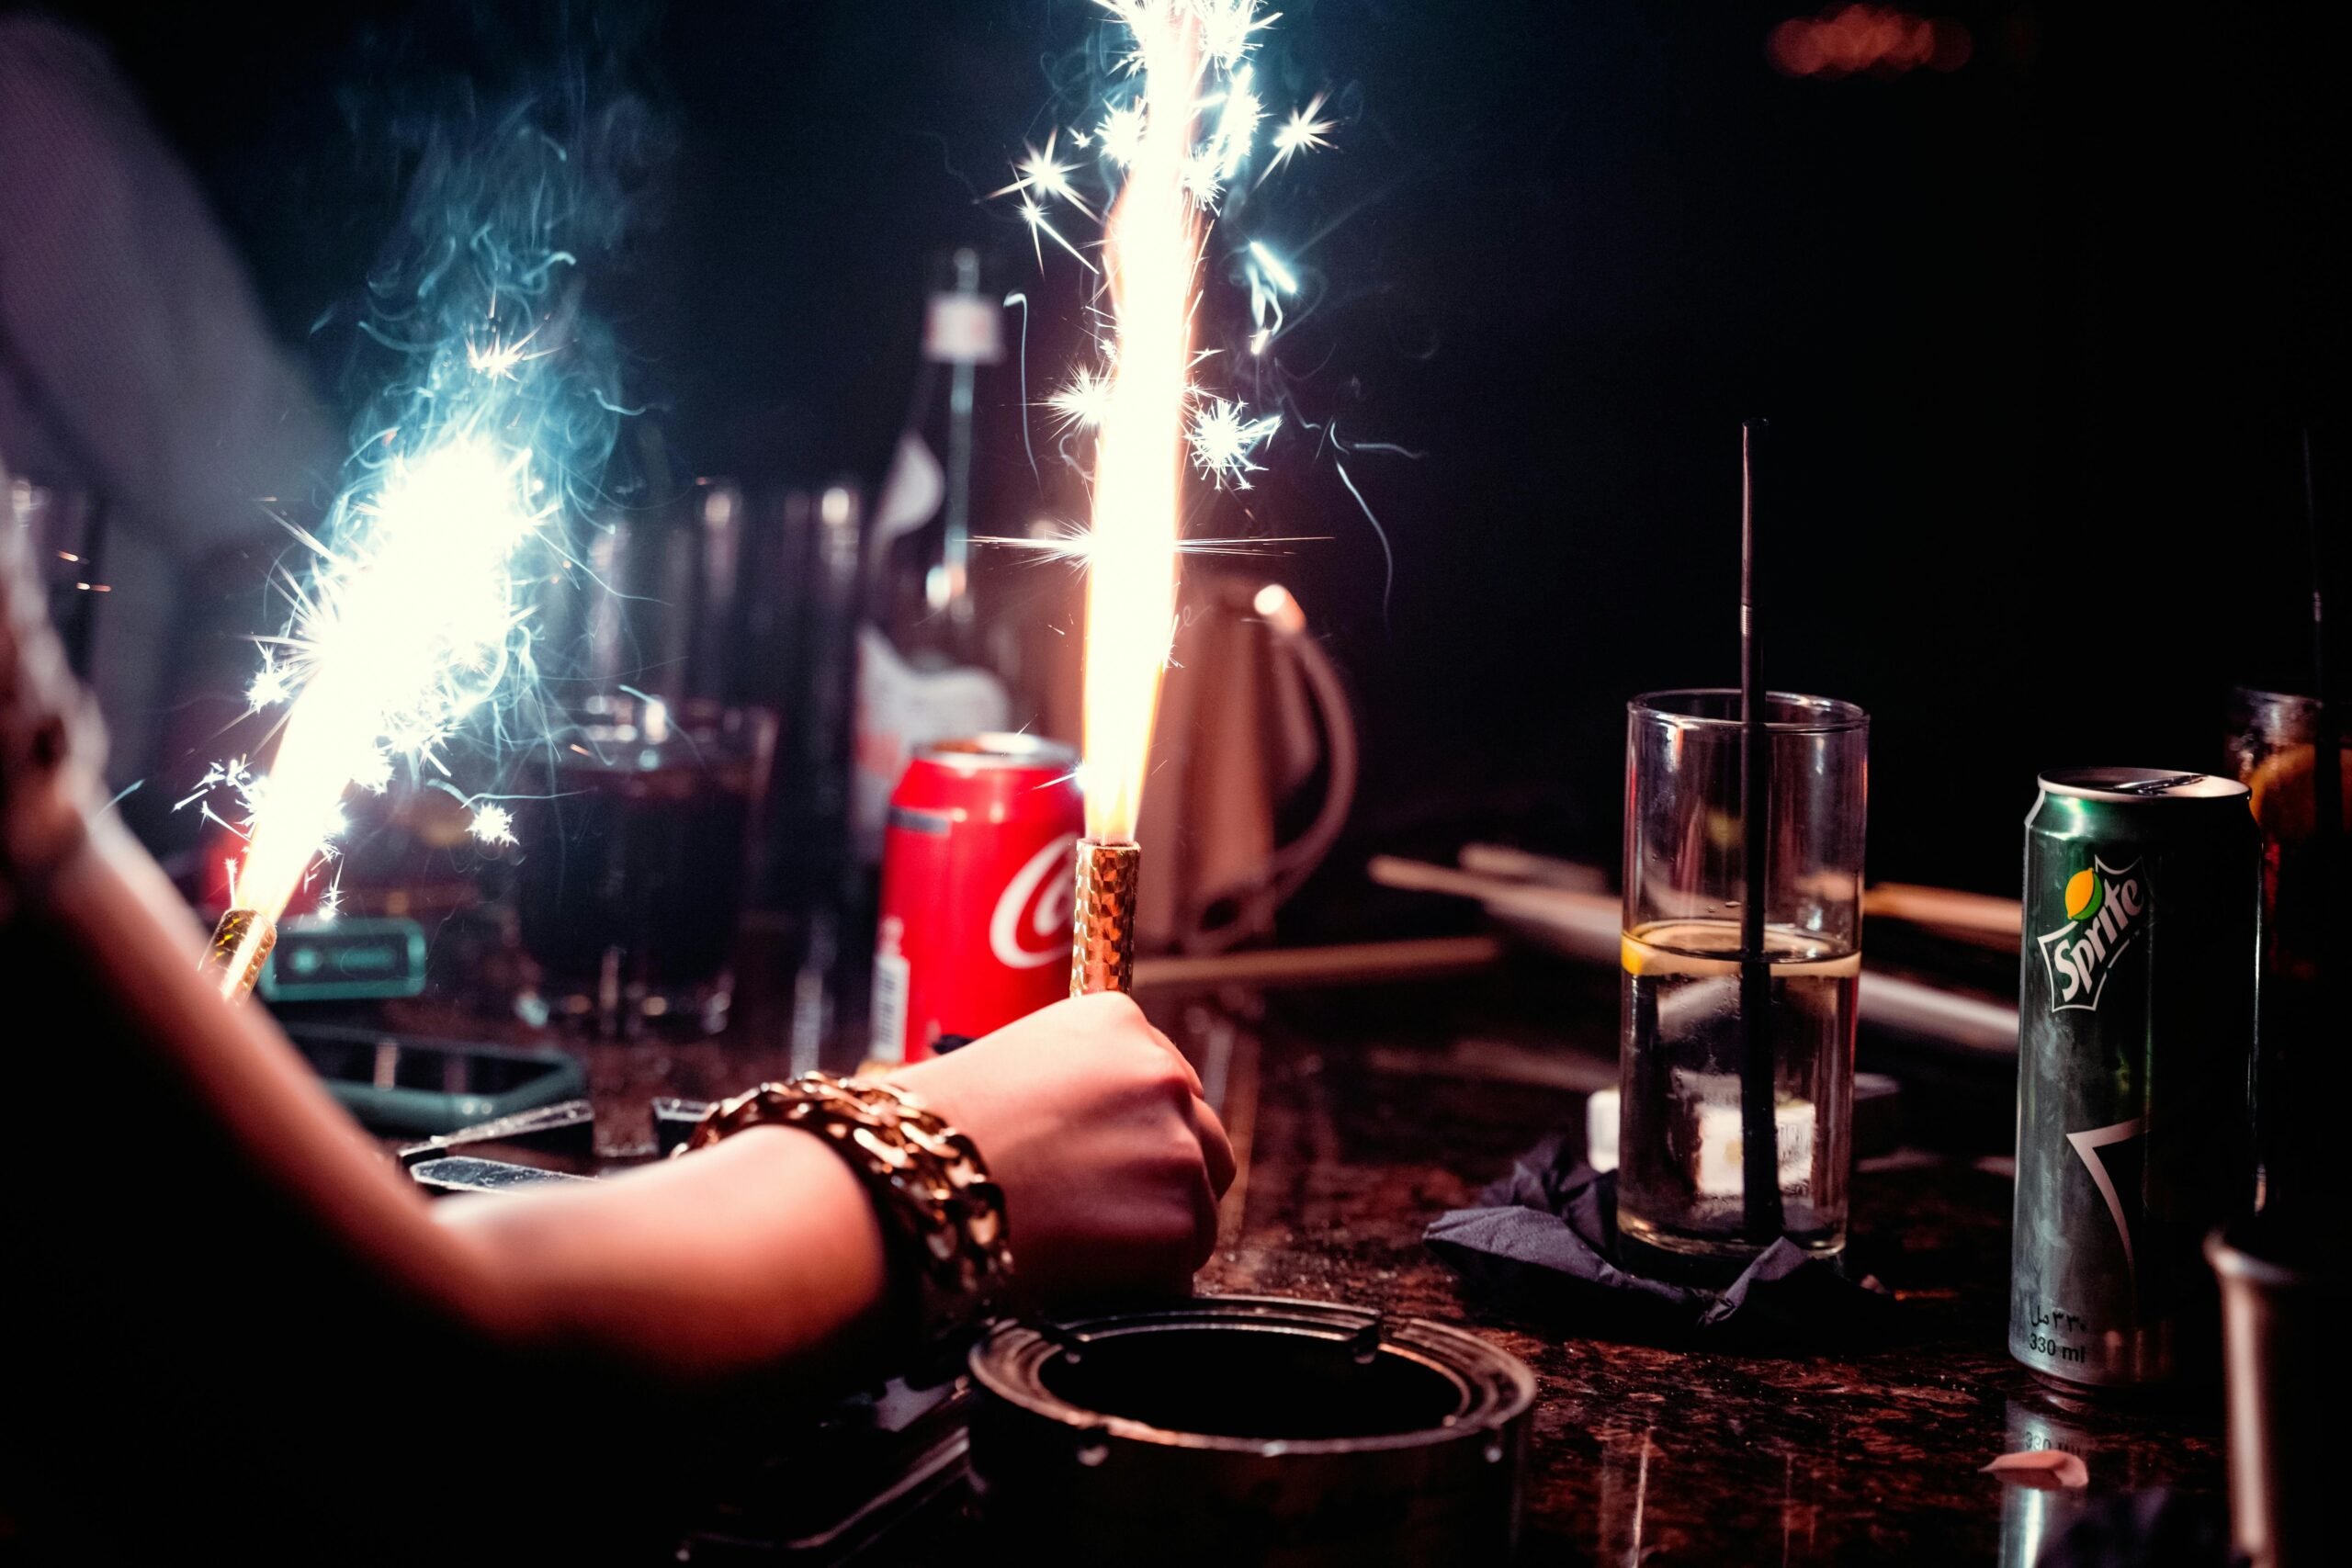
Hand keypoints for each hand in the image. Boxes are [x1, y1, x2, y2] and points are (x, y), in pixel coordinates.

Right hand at [887, 993, 1235, 1302]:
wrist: (909, 1193)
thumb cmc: (929, 1135)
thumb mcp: (1010, 1062)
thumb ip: (1078, 1080)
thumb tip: (1107, 1125)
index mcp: (1118, 1022)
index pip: (1172, 1085)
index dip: (1136, 1132)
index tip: (1101, 1160)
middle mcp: (1161, 1075)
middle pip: (1202, 1144)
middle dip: (1160, 1183)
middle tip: (1094, 1213)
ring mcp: (1175, 1149)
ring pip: (1197, 1210)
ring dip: (1150, 1237)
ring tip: (1072, 1243)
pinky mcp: (1175, 1223)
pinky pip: (1179, 1270)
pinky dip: (1138, 1286)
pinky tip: (1077, 1272)